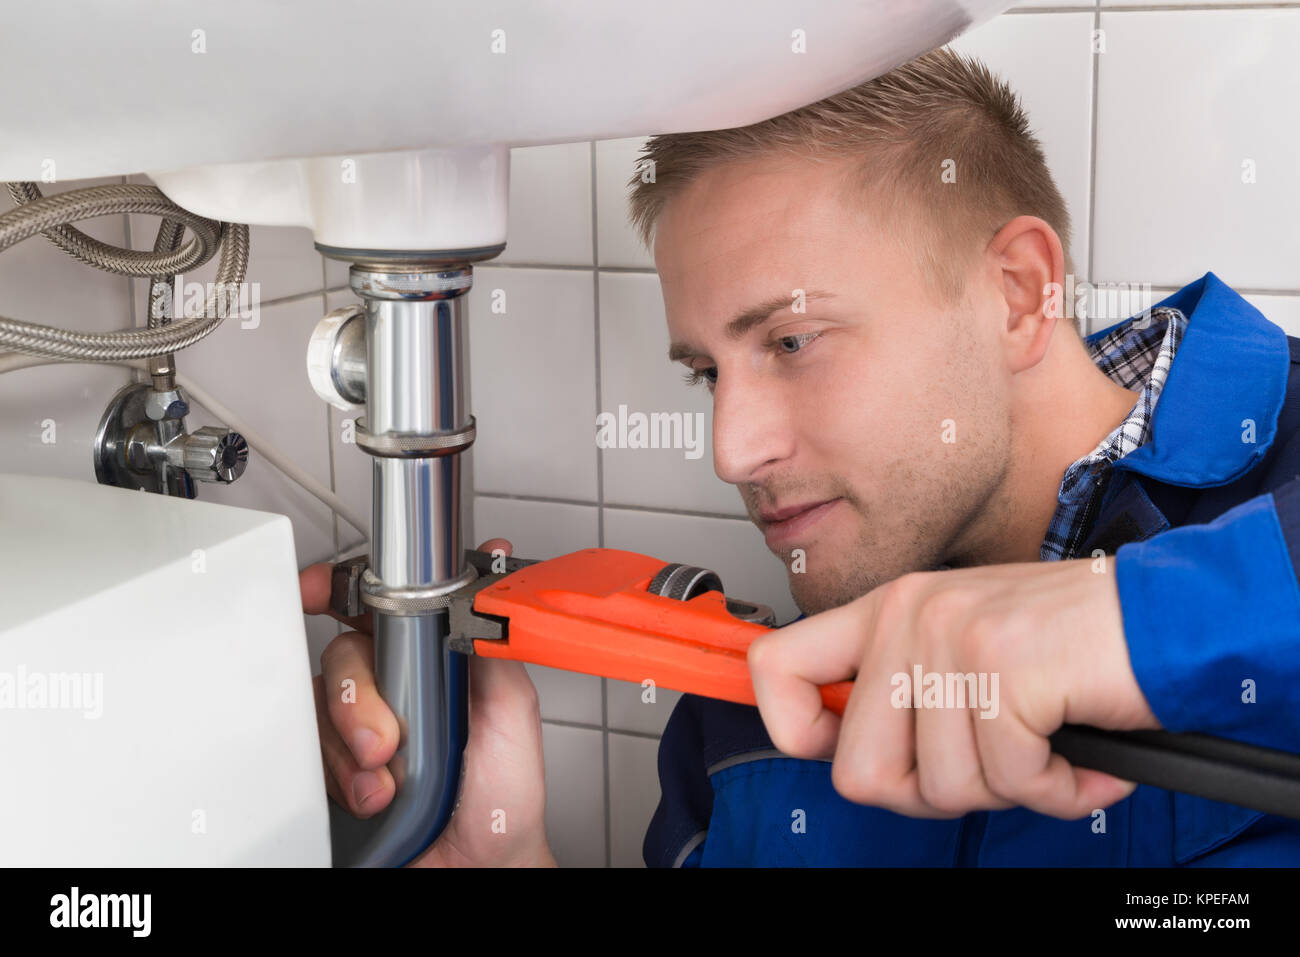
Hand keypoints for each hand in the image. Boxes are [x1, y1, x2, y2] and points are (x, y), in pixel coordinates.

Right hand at [300, 538, 555, 865]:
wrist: (475, 866)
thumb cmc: (502, 796)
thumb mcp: (512, 706)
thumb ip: (491, 643)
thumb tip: (484, 581)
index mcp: (433, 660)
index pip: (379, 606)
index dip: (342, 588)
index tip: (318, 589)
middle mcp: (393, 687)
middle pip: (341, 653)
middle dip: (358, 695)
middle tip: (390, 738)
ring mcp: (359, 727)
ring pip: (319, 703)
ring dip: (351, 744)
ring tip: (391, 778)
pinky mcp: (334, 767)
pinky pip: (306, 751)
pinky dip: (337, 775)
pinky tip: (374, 795)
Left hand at [747, 558, 1161, 819]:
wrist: (1164, 617)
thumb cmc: (1066, 646)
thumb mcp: (959, 651)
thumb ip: (899, 693)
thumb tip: (847, 754)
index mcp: (886, 611)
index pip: (776, 667)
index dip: (795, 730)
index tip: (835, 748)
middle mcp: (907, 617)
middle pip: (858, 772)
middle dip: (929, 795)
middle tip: (986, 766)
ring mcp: (952, 640)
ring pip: (940, 789)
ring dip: (1007, 789)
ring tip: (1044, 746)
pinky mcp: (1003, 668)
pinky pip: (1009, 781)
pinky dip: (1057, 790)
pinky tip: (1079, 756)